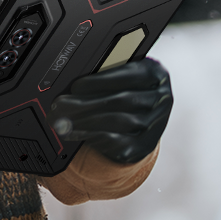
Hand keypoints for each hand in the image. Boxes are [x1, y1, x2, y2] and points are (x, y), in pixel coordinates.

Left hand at [48, 57, 171, 165]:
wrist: (142, 119)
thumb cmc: (124, 90)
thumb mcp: (120, 76)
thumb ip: (102, 74)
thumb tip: (70, 83)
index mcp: (155, 74)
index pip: (130, 75)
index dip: (100, 82)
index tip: (76, 86)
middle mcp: (161, 99)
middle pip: (122, 101)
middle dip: (86, 103)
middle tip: (60, 105)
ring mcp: (155, 124)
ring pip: (118, 122)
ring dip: (84, 122)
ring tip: (60, 121)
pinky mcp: (144, 145)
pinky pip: (116, 142)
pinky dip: (91, 136)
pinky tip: (74, 132)